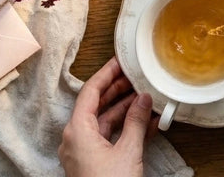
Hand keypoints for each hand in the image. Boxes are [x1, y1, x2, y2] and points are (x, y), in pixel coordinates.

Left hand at [59, 57, 157, 176]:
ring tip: (147, 97)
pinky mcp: (94, 163)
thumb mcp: (128, 150)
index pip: (90, 91)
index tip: (121, 61)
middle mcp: (76, 139)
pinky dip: (126, 127)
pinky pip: (109, 137)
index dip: (107, 73)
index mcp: (77, 130)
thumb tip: (143, 98)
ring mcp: (84, 152)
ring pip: (105, 121)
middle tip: (138, 75)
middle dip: (119, 90)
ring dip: (126, 109)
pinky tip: (146, 121)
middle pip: (97, 104)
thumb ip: (135, 120)